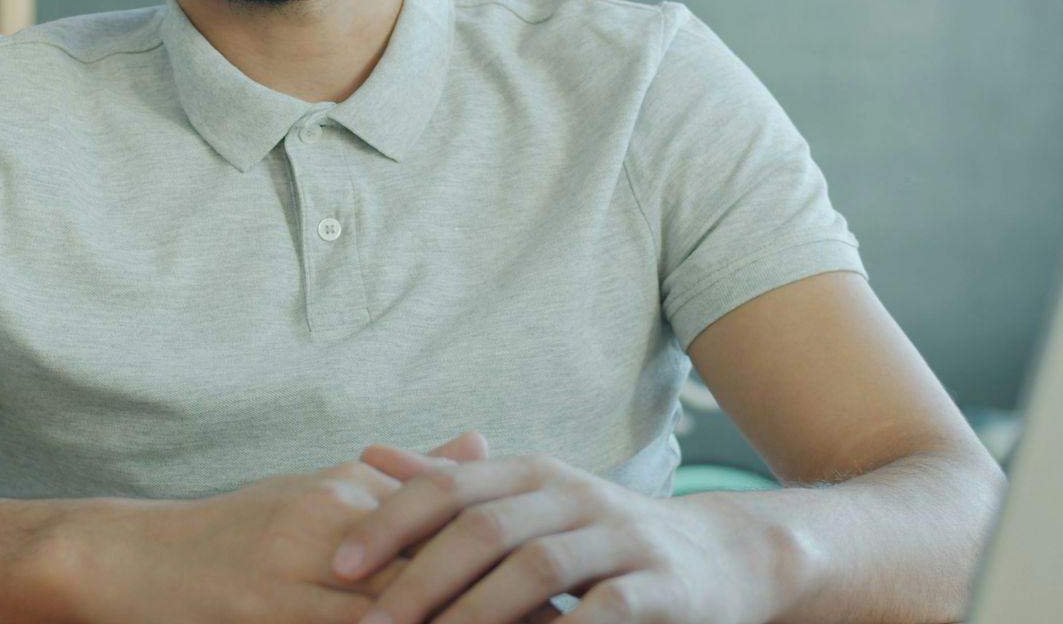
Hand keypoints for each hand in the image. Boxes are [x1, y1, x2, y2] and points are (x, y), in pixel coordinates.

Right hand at [67, 432, 555, 622]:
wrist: (132, 564)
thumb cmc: (234, 529)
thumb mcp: (317, 488)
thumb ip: (401, 475)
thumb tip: (483, 442)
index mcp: (347, 503)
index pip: (446, 530)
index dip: (509, 561)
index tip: (572, 582)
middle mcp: (327, 547)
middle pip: (433, 584)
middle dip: (501, 611)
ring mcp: (298, 599)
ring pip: (399, 620)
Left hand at [331, 442, 779, 623]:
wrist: (724, 557)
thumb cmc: (602, 533)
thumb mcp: (530, 498)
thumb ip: (452, 482)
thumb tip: (369, 454)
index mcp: (531, 473)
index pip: (448, 487)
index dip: (390, 522)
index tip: (339, 567)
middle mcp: (571, 495)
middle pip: (484, 528)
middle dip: (420, 580)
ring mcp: (618, 538)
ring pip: (536, 570)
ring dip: (476, 615)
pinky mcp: (659, 587)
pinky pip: (603, 612)